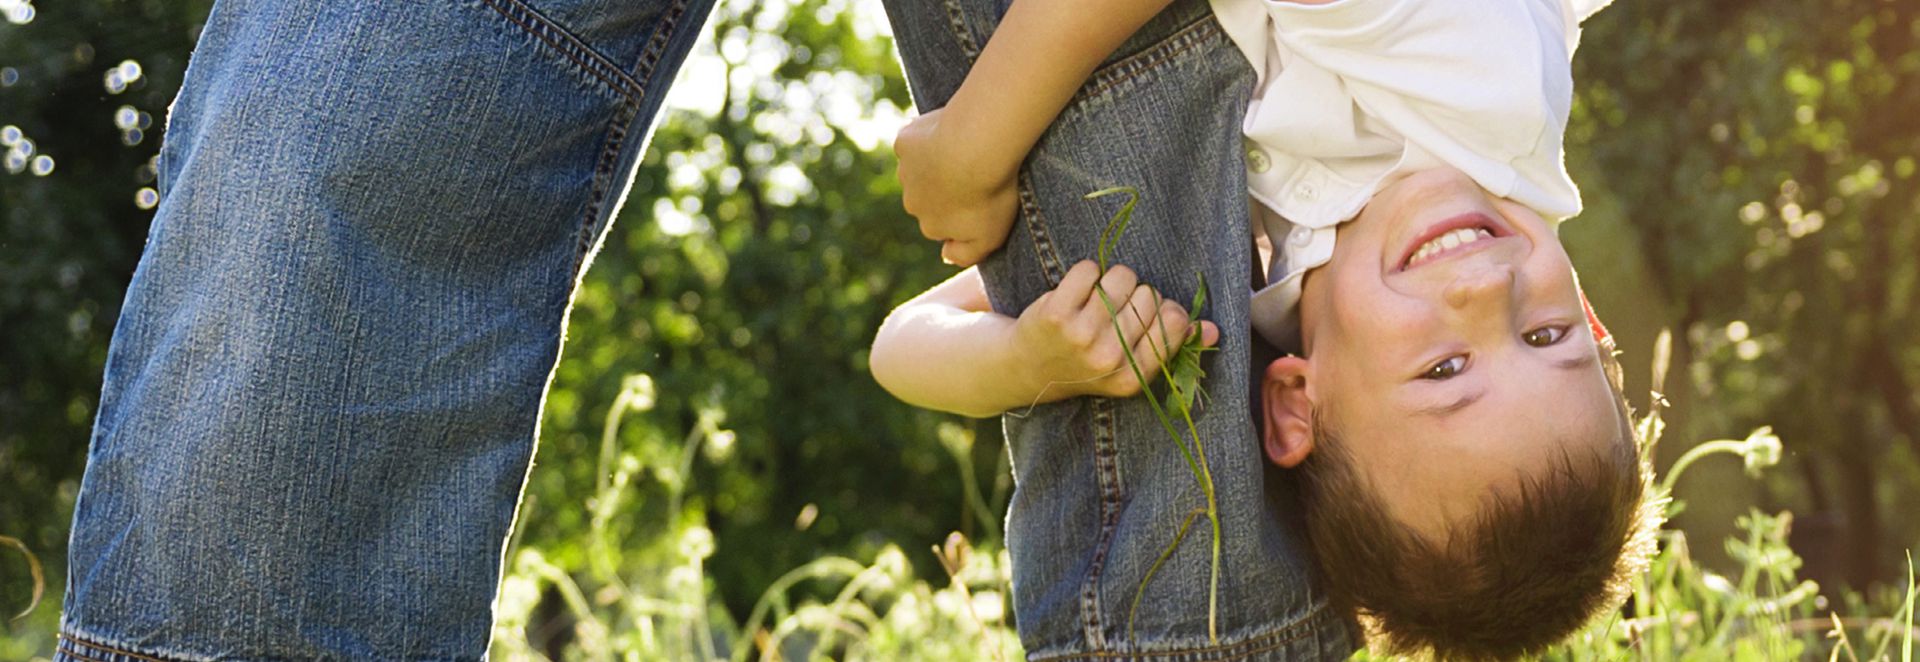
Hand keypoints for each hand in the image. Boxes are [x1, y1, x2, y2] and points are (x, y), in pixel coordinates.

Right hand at [894, 107, 1019, 265]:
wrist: (977, 145)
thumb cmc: (989, 191)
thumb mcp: (990, 236)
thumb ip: (966, 254)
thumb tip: (945, 256)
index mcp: (930, 226)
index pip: (942, 223)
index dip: (961, 209)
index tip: (981, 195)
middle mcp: (911, 203)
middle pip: (927, 197)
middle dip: (945, 186)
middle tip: (975, 171)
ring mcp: (905, 173)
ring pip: (918, 169)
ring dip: (936, 162)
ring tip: (965, 149)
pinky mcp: (903, 144)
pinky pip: (913, 142)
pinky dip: (927, 137)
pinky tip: (948, 132)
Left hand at [1013, 260, 1220, 398]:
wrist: (1023, 368)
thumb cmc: (1083, 362)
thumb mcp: (1128, 367)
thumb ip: (1171, 345)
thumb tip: (1213, 328)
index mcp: (1133, 377)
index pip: (1173, 321)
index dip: (1163, 308)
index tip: (1145, 314)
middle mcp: (1109, 359)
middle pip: (1149, 295)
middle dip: (1136, 294)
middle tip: (1113, 310)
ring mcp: (1081, 336)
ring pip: (1122, 276)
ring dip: (1112, 278)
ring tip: (1097, 297)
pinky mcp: (1056, 313)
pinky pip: (1089, 269)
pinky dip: (1085, 272)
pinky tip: (1075, 292)